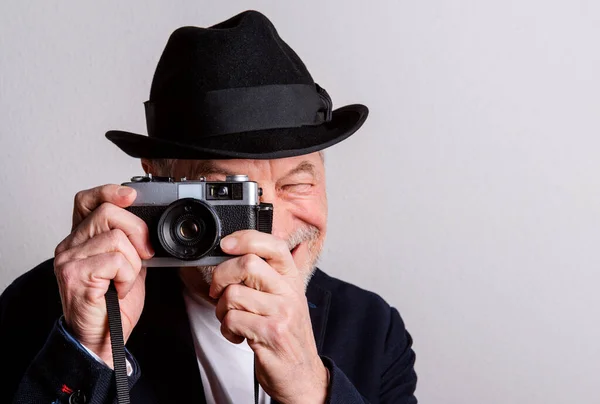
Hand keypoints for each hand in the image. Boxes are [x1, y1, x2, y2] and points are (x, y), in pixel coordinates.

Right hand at [53, 184, 153, 367]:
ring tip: (124, 281)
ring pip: (117, 237)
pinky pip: (117, 260)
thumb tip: (150, 224)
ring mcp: (69, 259)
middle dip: (138, 232)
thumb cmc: (113, 305)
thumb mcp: (128, 265)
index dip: (110, 192)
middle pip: (109, 212)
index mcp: (82, 239)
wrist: (101, 339)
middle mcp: (70, 245)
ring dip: (133, 262)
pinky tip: (119, 290)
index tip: (132, 196)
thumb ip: (132, 242)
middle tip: (143, 255)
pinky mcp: (75, 273)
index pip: (88, 200)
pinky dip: (128, 277)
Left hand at [210, 230, 328, 403]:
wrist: (302, 374)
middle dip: (221, 276)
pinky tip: (237, 335)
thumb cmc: (287, 336)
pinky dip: (226, 329)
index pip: (274, 246)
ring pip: (234, 293)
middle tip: (217, 290)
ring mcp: (282, 312)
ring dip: (221, 309)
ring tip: (231, 319)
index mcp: (292, 280)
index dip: (246, 238)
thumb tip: (235, 253)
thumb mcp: (284, 300)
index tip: (226, 244)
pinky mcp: (272, 333)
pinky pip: (233, 319)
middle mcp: (289, 292)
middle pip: (247, 264)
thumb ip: (267, 277)